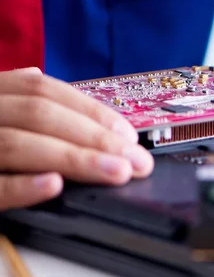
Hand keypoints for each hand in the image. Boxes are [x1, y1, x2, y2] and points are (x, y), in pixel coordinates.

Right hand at [0, 68, 153, 209]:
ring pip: (18, 145)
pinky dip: (23, 186)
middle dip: (96, 137)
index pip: (44, 90)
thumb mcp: (1, 114)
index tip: (129, 135)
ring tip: (117, 173)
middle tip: (137, 161)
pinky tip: (54, 185)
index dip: (91, 110)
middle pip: (40, 115)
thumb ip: (29, 108)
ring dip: (75, 159)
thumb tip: (85, 112)